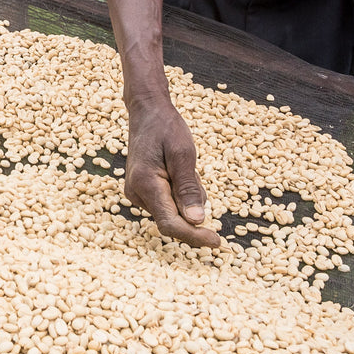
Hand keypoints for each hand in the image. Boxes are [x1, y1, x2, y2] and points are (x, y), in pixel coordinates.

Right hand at [124, 98, 221, 247]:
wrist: (147, 111)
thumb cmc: (165, 127)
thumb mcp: (183, 153)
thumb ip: (188, 189)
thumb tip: (197, 221)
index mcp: (145, 184)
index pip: (171, 223)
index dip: (195, 236)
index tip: (218, 242)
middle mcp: (136, 193)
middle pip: (171, 221)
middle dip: (191, 209)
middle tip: (196, 176)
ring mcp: (136, 193)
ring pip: (171, 212)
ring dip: (186, 199)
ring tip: (185, 169)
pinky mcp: (141, 191)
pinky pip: (167, 203)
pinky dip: (179, 194)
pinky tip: (178, 172)